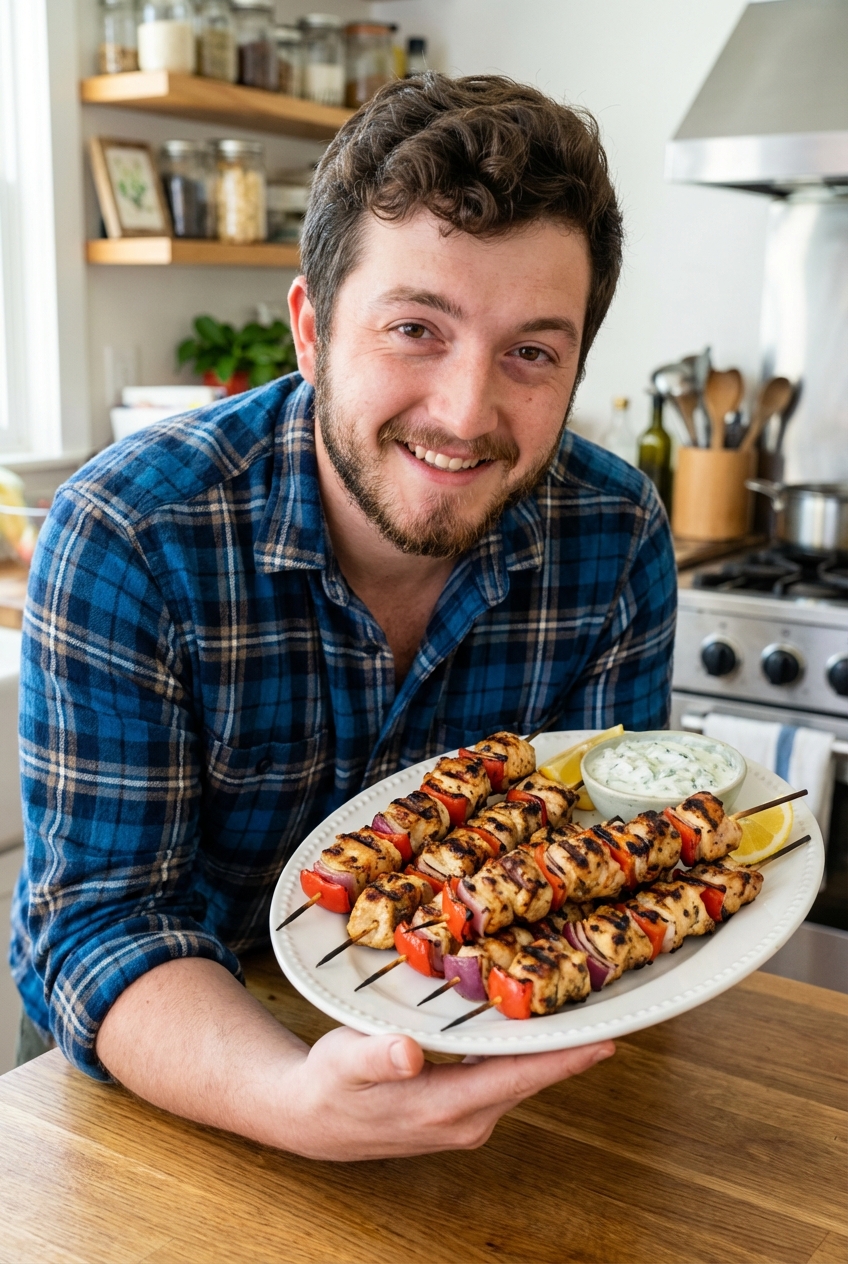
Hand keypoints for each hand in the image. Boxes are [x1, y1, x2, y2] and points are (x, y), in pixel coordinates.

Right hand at [279, 1026, 613, 1160]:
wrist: (309, 1119)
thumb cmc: (330, 1085)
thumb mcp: (346, 1063)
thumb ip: (378, 1057)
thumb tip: (409, 1053)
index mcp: (446, 1107)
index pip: (519, 1078)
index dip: (566, 1059)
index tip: (608, 1040)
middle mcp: (466, 1119)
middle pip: (531, 1077)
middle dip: (570, 1046)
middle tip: (607, 1006)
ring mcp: (465, 1118)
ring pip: (520, 1077)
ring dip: (549, 1050)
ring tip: (580, 1011)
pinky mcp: (459, 1109)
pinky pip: (503, 1077)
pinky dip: (523, 1054)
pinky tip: (531, 1028)